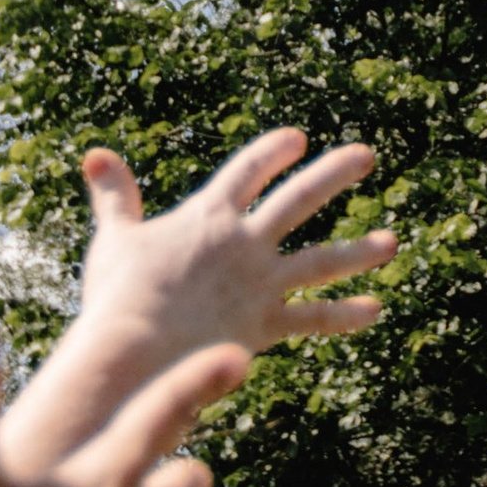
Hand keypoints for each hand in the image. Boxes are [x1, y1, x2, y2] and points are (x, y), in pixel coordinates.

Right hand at [77, 133, 394, 365]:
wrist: (136, 347)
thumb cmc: (119, 293)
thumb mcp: (115, 237)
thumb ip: (114, 195)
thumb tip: (94, 153)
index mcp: (208, 215)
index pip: (247, 171)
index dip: (272, 152)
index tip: (298, 139)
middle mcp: (244, 242)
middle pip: (299, 199)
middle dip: (335, 175)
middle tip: (367, 156)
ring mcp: (261, 283)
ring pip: (322, 260)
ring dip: (359, 250)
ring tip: (391, 243)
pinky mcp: (267, 324)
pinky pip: (314, 319)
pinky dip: (344, 316)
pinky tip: (374, 310)